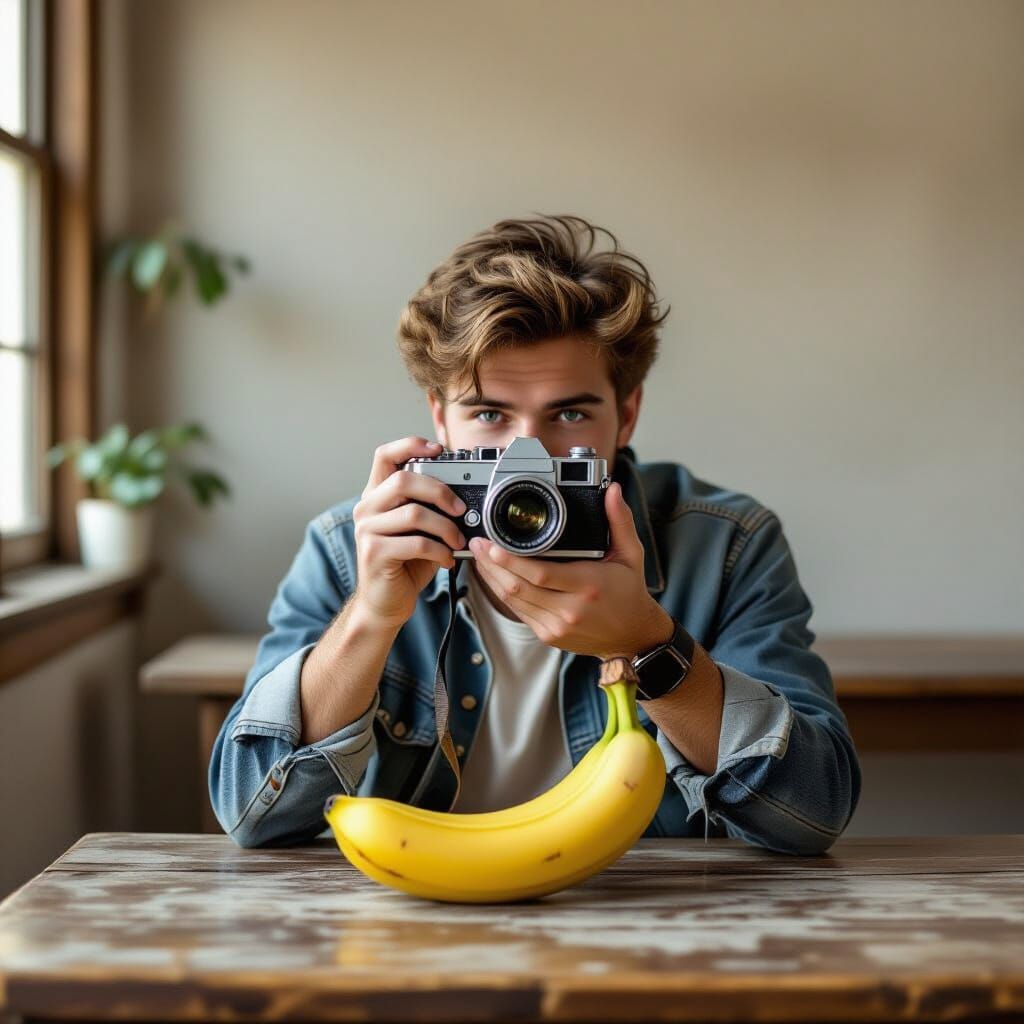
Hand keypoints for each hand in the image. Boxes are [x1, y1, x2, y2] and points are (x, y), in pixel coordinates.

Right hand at [351, 436, 467, 629]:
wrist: (385, 603)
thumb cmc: (406, 563)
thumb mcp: (419, 529)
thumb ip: (430, 508)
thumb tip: (467, 498)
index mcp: (376, 496)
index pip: (385, 455)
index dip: (410, 445)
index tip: (438, 449)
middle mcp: (366, 508)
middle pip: (403, 480)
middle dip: (440, 491)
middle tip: (460, 510)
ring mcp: (367, 530)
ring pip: (413, 513)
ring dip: (445, 527)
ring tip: (458, 541)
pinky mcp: (374, 553)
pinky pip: (416, 543)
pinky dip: (440, 551)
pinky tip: (448, 560)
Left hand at [468, 481, 673, 658]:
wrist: (632, 636)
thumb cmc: (629, 591)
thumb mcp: (631, 554)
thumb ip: (620, 520)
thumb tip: (613, 491)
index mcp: (588, 585)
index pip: (541, 573)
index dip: (511, 560)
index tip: (492, 544)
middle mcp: (570, 609)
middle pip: (519, 587)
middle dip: (492, 564)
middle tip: (476, 543)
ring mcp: (556, 625)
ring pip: (512, 601)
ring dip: (492, 577)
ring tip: (479, 556)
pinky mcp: (547, 634)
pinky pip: (518, 611)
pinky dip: (502, 592)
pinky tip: (494, 576)